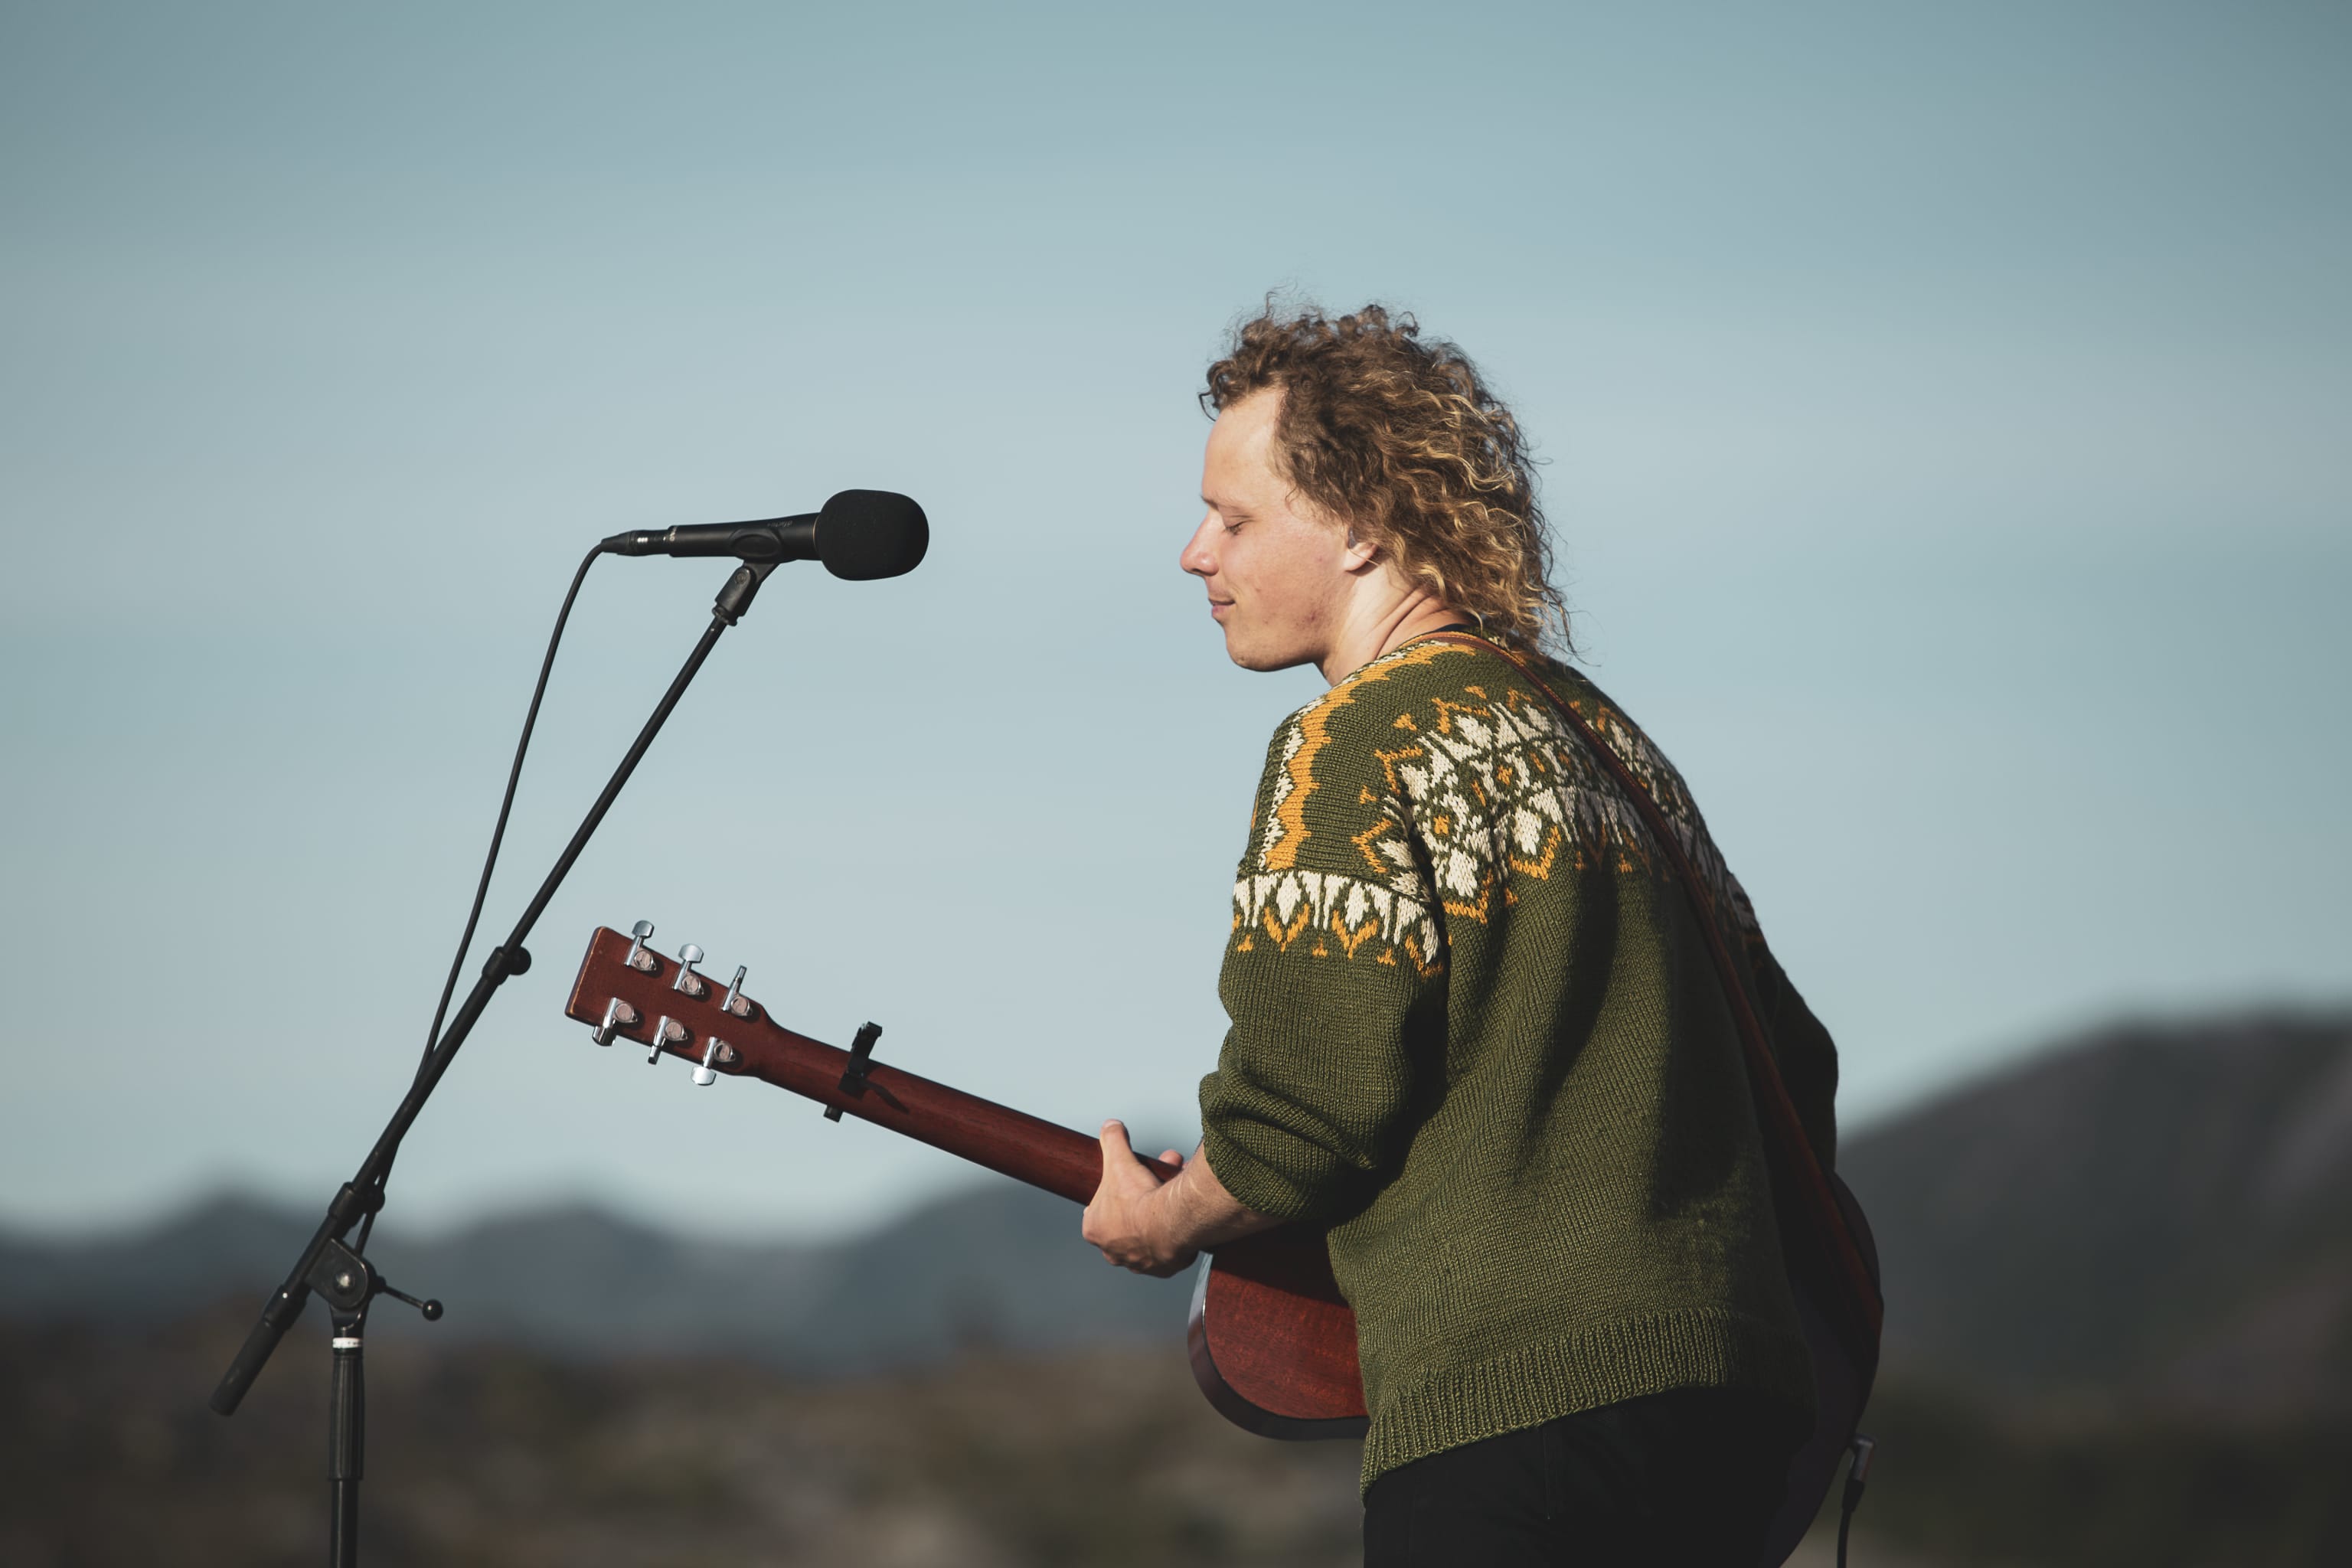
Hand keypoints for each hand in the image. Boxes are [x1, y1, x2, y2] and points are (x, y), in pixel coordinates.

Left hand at [1081, 1119, 1198, 1277]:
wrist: (1169, 1225)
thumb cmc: (1139, 1200)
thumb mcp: (1119, 1159)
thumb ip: (1112, 1140)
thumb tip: (1110, 1126)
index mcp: (1095, 1229)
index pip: (1098, 1209)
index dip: (1116, 1189)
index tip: (1131, 1180)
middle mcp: (1113, 1251)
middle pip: (1127, 1218)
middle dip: (1143, 1194)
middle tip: (1157, 1178)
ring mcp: (1138, 1262)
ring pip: (1148, 1233)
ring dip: (1159, 1212)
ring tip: (1174, 1188)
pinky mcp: (1163, 1267)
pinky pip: (1169, 1248)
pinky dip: (1176, 1232)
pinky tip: (1182, 1214)